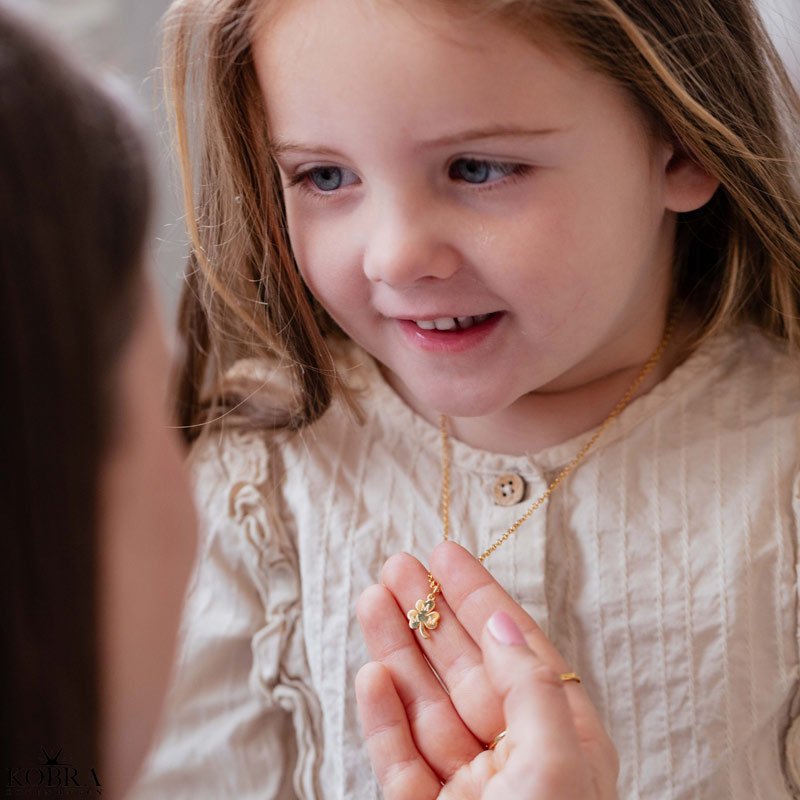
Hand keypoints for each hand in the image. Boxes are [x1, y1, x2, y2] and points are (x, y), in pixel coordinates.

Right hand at [356, 541, 617, 798]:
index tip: (446, 555)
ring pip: (424, 706)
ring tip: (372, 602)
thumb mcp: (556, 765)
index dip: (479, 597)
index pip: (516, 649)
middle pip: (463, 669)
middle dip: (430, 615)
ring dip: (397, 652)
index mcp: (562, 742)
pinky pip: (398, 757)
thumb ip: (529, 688)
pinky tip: (372, 673)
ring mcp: (467, 788)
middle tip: (397, 567)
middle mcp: (513, 758)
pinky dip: (382, 716)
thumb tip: (499, 624)